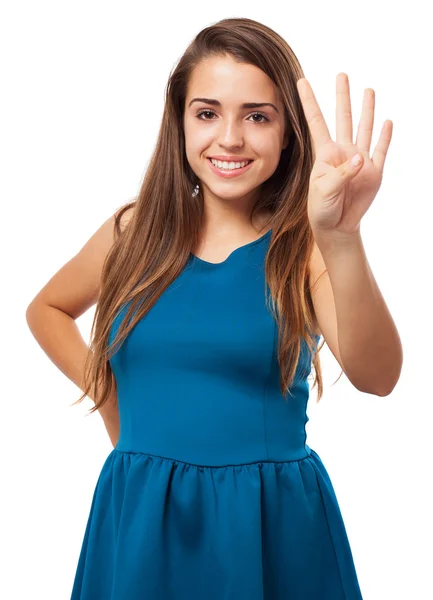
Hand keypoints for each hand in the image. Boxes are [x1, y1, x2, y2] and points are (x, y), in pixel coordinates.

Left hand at [297, 73, 392, 238]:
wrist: (337, 226)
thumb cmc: (322, 208)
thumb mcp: (325, 190)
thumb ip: (342, 173)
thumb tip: (360, 157)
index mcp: (325, 153)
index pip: (316, 121)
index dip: (309, 101)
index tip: (301, 81)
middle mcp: (342, 152)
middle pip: (343, 118)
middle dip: (342, 96)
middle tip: (341, 74)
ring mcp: (359, 161)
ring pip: (364, 128)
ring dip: (367, 110)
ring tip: (368, 90)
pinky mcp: (374, 172)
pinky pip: (381, 150)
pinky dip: (385, 136)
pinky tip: (387, 122)